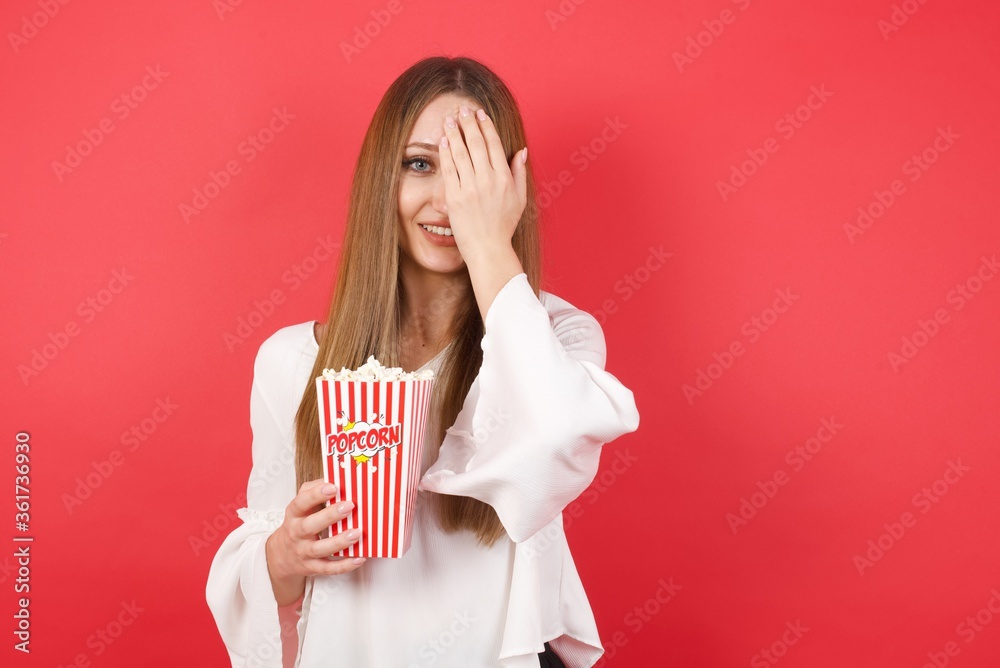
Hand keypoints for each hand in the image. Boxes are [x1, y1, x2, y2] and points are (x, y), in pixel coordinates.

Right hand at [265, 479, 364, 604]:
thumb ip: (314, 489)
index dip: (315, 495)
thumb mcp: (301, 505)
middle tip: (349, 506)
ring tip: (357, 533)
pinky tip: (359, 557)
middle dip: (330, 516)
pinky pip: (328, 568)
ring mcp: (304, 552)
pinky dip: (344, 565)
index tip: (332, 487)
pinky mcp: (312, 567)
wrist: (281, 555)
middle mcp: (297, 533)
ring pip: (320, 549)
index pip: (301, 503)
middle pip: (309, 526)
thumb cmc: (298, 522)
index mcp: (294, 514)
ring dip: (339, 541)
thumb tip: (336, 478)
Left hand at [439, 104, 527, 262]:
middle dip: (468, 124)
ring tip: (449, 120)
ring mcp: (470, 188)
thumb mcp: (520, 199)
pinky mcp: (455, 197)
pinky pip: (449, 170)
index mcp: (504, 179)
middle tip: (462, 110)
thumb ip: (519, 173)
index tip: (480, 114)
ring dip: (454, 133)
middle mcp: (487, 181)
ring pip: (461, 153)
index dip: (486, 126)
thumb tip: (521, 150)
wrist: (488, 249)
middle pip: (476, 144)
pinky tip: (443, 141)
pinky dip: (445, 153)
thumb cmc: (504, 226)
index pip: (493, 144)